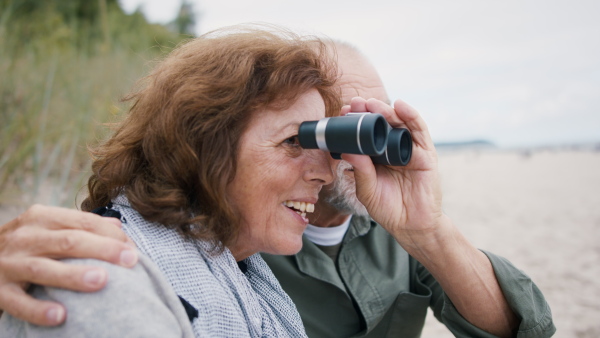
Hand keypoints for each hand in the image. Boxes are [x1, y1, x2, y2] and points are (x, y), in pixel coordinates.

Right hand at [0, 205, 137, 325]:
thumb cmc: (23, 246)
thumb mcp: (45, 228)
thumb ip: (78, 226)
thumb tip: (117, 225)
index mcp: (41, 217)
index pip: (84, 221)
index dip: (112, 234)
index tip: (133, 249)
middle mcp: (25, 236)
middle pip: (70, 241)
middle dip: (103, 249)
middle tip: (131, 260)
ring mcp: (9, 263)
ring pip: (44, 268)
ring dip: (74, 275)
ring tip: (102, 281)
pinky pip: (18, 302)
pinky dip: (38, 309)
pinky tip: (60, 316)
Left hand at [341, 97, 444, 247]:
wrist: (411, 226)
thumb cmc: (388, 209)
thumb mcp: (367, 190)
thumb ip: (360, 171)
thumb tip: (346, 151)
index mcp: (376, 157)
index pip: (365, 134)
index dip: (355, 122)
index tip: (344, 112)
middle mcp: (392, 150)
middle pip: (381, 124)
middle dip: (368, 111)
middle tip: (355, 103)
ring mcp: (409, 150)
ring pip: (399, 124)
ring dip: (386, 110)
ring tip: (373, 103)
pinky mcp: (426, 154)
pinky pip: (420, 131)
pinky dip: (411, 115)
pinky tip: (401, 106)